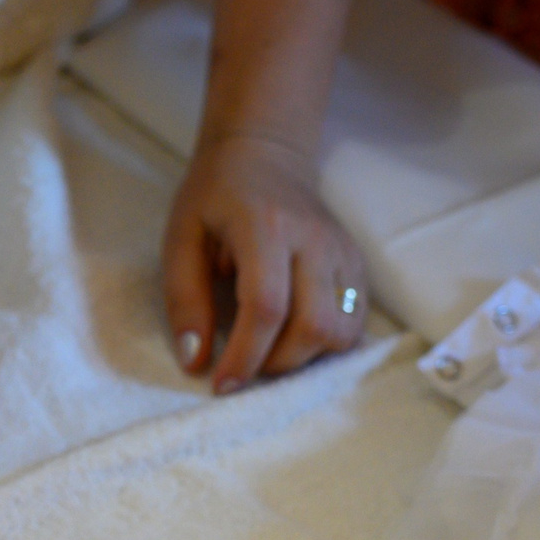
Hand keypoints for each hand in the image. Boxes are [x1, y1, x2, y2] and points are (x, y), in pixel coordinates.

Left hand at [163, 130, 368, 390]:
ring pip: (343, 330)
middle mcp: (315, 240)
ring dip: (305, 358)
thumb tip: (195, 363)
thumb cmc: (214, 197)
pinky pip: (355, 321)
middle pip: (314, 326)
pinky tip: (294, 337)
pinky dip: (327, 343)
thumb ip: (184, 299)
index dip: (244, 356)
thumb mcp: (181, 239)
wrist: (265, 154)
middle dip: (276, 363)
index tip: (222, 385)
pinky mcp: (358, 263)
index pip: (266, 307)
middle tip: (244, 365)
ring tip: (268, 351)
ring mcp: (344, 251)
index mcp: (265, 228)